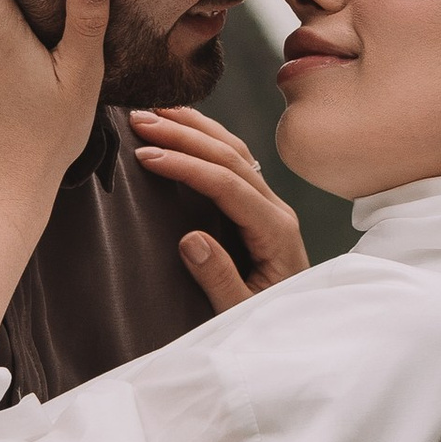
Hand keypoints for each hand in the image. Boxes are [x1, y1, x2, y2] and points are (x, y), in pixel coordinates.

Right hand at [127, 107, 308, 316]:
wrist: (301, 331)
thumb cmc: (270, 324)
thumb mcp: (243, 312)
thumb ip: (220, 280)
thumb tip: (190, 239)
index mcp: (276, 232)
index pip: (227, 184)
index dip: (186, 166)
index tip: (145, 156)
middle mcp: (276, 209)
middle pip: (231, 157)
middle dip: (184, 134)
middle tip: (139, 119)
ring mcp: (270, 205)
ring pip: (235, 151)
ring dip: (195, 128)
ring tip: (155, 110)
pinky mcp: (261, 208)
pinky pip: (235, 163)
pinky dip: (207, 140)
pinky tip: (184, 128)